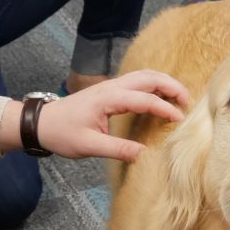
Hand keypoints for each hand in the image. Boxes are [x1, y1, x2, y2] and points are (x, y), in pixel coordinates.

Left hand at [23, 69, 189, 160]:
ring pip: (144, 75)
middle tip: (188, 102)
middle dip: (172, 86)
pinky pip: (137, 81)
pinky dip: (154, 85)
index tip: (179, 120)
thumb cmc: (61, 133)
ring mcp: (110, 86)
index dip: (165, 108)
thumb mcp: (88, 146)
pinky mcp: (109, 90)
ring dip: (164, 83)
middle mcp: (112, 86)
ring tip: (179, 99)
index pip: (144, 99)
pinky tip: (160, 98)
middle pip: (149, 77)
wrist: (41, 122)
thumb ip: (117, 149)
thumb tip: (144, 154)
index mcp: (108, 98)